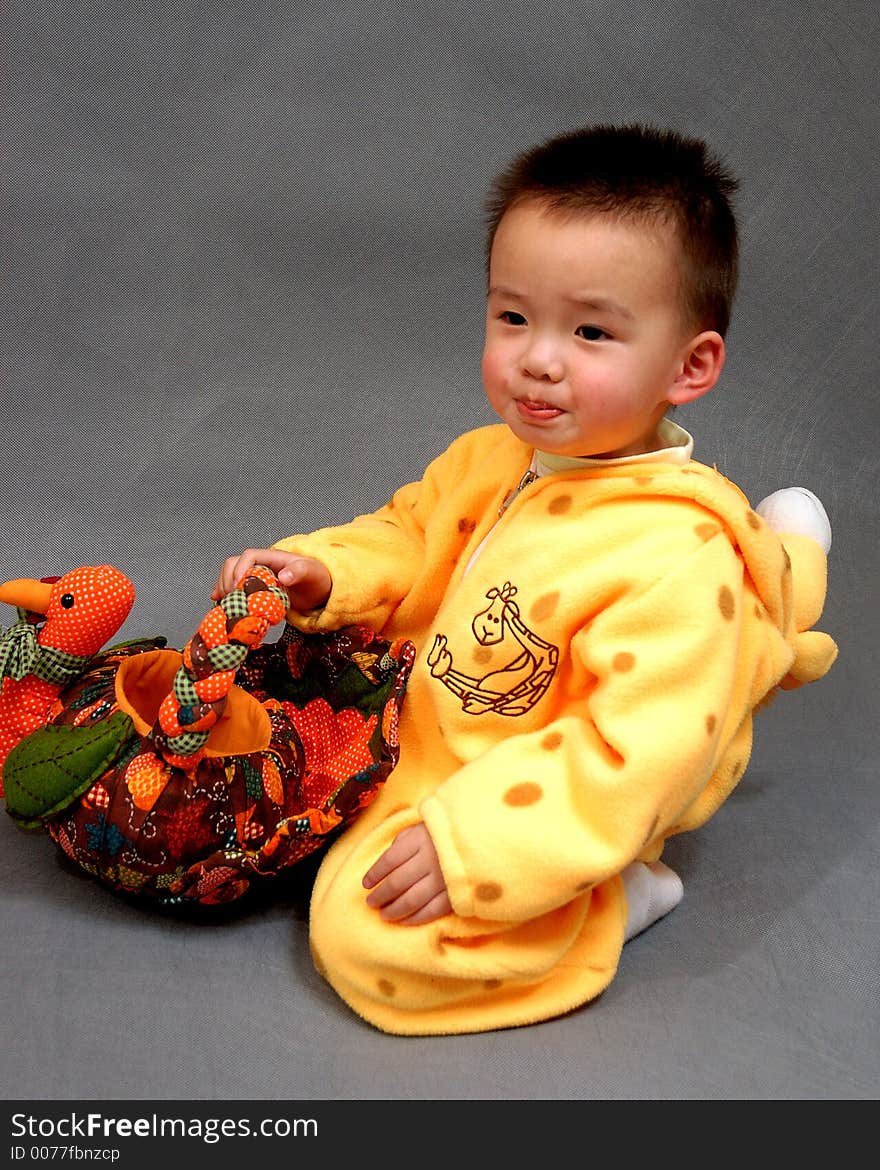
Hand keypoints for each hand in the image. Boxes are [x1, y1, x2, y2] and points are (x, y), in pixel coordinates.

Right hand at [211, 548, 331, 611]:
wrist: (319, 589)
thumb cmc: (316, 579)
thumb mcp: (312, 574)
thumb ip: (300, 572)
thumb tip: (284, 576)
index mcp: (272, 557)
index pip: (249, 556)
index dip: (240, 569)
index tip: (238, 586)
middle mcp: (260, 565)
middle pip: (234, 564)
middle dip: (228, 580)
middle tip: (232, 598)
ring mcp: (255, 576)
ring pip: (229, 574)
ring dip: (223, 587)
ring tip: (226, 603)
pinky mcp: (253, 587)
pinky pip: (232, 586)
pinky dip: (224, 593)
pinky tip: (219, 602)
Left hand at [363, 823, 451, 925]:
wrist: (488, 837)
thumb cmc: (452, 831)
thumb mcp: (425, 826)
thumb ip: (405, 840)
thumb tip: (387, 860)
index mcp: (420, 839)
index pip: (389, 860)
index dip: (375, 874)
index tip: (365, 884)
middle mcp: (429, 859)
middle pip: (397, 882)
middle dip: (380, 895)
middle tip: (371, 903)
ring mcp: (444, 879)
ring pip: (411, 900)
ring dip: (394, 910)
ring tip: (383, 914)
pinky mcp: (457, 894)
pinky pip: (431, 911)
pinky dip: (415, 918)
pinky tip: (404, 921)